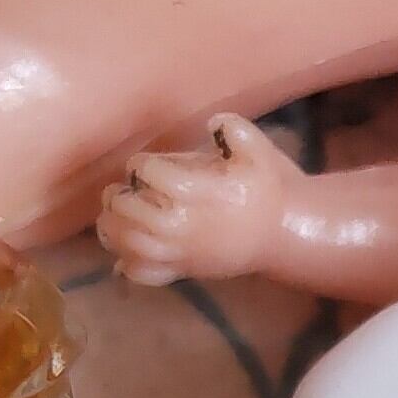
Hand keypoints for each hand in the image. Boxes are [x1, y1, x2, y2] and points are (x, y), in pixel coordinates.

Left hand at [98, 116, 302, 285]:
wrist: (283, 234)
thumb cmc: (267, 189)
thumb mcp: (258, 148)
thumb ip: (232, 127)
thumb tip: (210, 124)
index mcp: (193, 191)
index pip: (145, 172)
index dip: (141, 164)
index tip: (149, 165)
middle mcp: (179, 223)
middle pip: (127, 207)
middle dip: (121, 194)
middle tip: (128, 189)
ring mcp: (178, 251)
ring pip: (126, 241)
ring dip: (113, 226)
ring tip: (117, 215)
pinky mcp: (181, 270)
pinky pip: (142, 273)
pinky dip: (128, 264)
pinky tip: (128, 251)